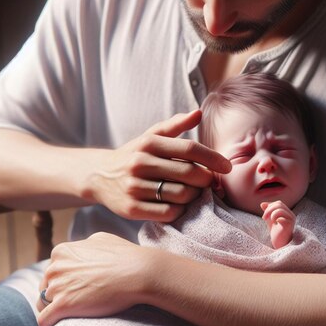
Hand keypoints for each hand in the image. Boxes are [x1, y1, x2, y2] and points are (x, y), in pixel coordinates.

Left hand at [36, 232, 152, 325]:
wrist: (139, 272)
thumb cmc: (125, 256)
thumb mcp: (101, 240)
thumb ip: (85, 245)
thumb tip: (82, 250)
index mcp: (62, 251)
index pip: (52, 271)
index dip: (60, 282)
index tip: (71, 290)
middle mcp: (55, 267)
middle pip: (45, 287)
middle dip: (55, 296)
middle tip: (70, 305)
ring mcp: (58, 286)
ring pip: (43, 304)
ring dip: (53, 311)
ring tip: (64, 318)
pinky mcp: (62, 305)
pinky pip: (44, 320)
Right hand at [86, 110, 230, 221]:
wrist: (98, 176)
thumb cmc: (134, 155)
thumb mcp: (151, 136)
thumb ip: (175, 125)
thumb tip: (198, 113)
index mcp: (149, 143)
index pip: (189, 149)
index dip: (212, 158)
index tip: (227, 166)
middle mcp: (140, 163)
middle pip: (189, 174)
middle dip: (206, 180)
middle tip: (209, 182)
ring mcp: (134, 187)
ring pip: (181, 195)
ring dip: (194, 196)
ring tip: (194, 193)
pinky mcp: (131, 209)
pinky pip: (168, 213)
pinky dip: (180, 211)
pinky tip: (179, 205)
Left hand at [260, 200, 295, 248]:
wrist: (280, 245)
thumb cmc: (276, 234)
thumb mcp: (270, 221)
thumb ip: (267, 212)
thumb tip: (262, 203)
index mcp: (287, 213)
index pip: (278, 203)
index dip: (269, 206)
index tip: (264, 216)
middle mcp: (291, 215)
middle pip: (279, 204)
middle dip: (268, 209)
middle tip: (263, 218)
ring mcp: (291, 219)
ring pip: (280, 209)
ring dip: (270, 213)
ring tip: (267, 221)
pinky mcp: (289, 225)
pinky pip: (281, 216)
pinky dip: (274, 218)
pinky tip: (274, 224)